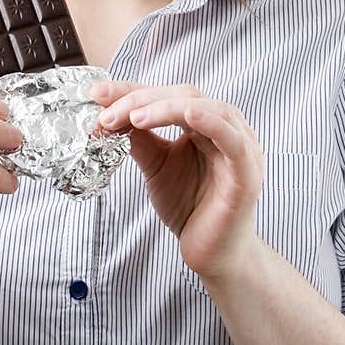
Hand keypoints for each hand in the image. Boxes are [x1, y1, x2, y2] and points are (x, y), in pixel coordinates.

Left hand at [89, 80, 263, 283]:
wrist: (211, 254)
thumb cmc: (190, 208)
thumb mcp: (155, 167)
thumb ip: (140, 140)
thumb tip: (110, 115)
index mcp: (204, 123)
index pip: (167, 94)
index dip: (132, 91)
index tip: (97, 94)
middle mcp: (225, 129)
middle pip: (185, 95)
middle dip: (143, 99)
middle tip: (107, 112)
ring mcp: (240, 148)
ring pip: (208, 109)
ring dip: (168, 107)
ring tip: (134, 116)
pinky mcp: (246, 173)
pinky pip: (231, 140)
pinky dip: (210, 122)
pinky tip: (186, 115)